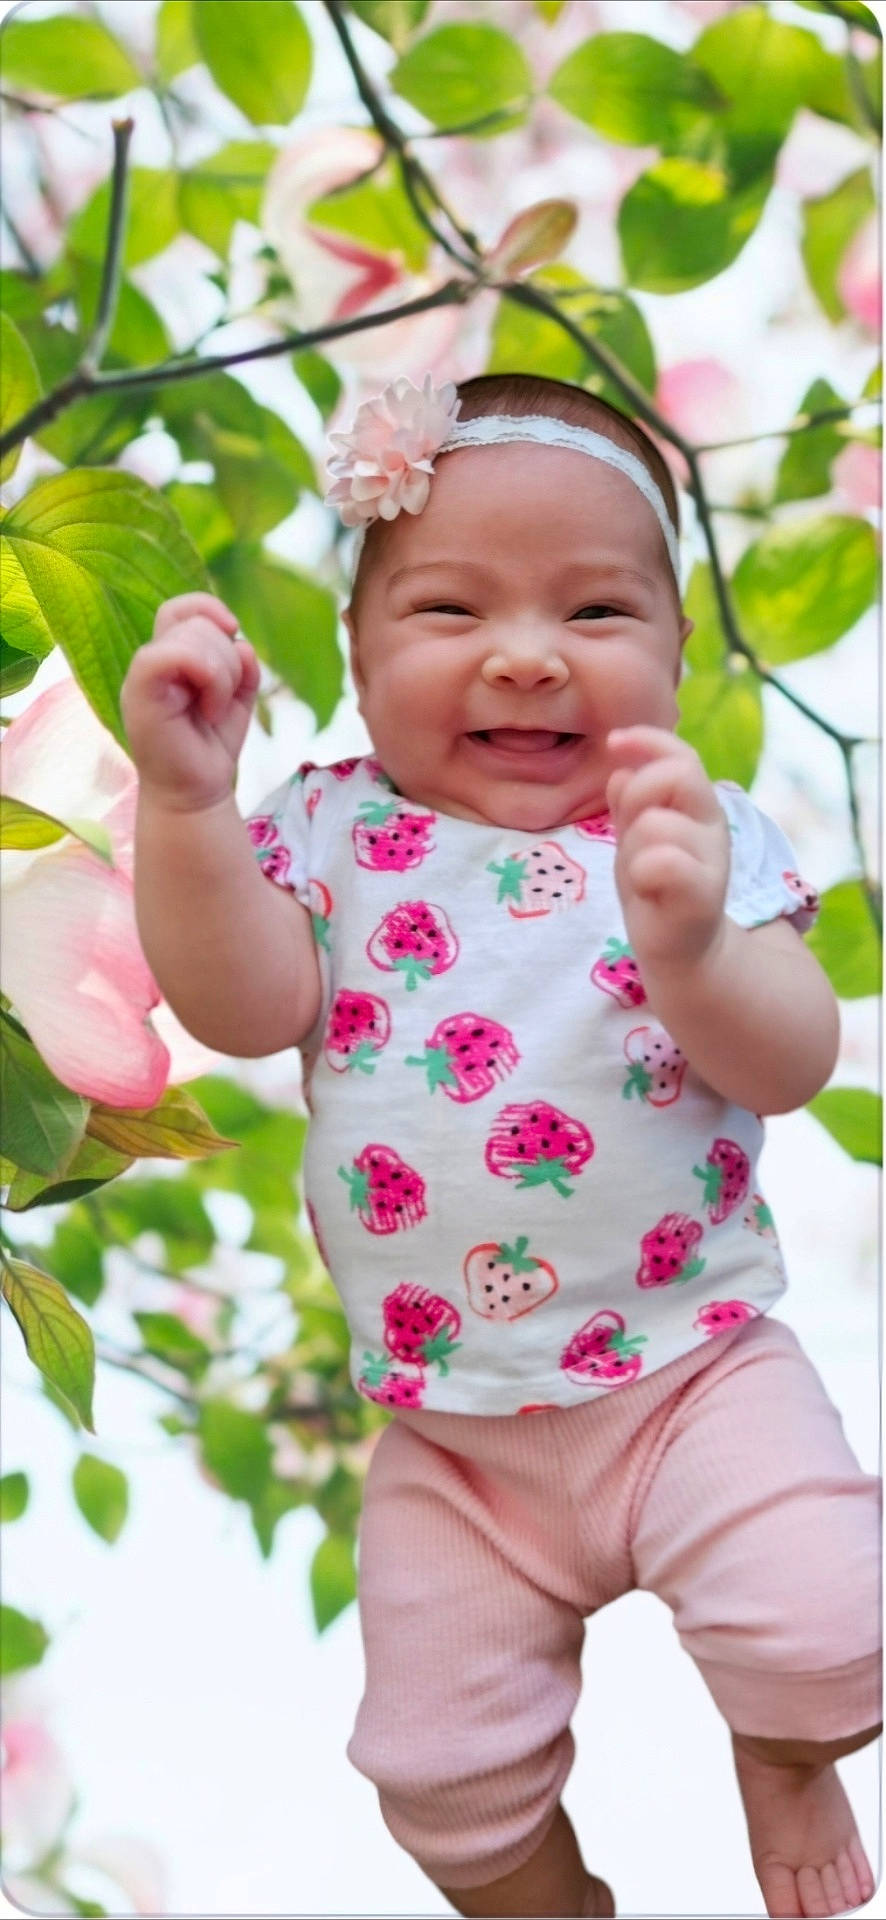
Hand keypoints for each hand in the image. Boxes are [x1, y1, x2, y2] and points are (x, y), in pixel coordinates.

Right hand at [120, 593, 260, 810]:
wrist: (196, 792)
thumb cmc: (211, 744)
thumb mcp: (236, 695)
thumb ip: (240, 662)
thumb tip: (241, 642)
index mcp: (170, 655)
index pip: (183, 607)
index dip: (210, 608)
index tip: (234, 632)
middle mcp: (153, 660)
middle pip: (196, 621)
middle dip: (228, 658)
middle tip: (221, 701)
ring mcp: (143, 676)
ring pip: (192, 637)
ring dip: (222, 675)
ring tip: (214, 709)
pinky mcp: (140, 692)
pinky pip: (172, 654)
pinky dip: (209, 677)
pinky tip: (209, 709)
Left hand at [605, 726, 729, 970]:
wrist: (682, 953)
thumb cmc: (655, 890)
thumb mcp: (635, 837)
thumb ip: (630, 801)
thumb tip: (620, 769)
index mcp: (697, 807)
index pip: (681, 754)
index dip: (647, 740)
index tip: (614, 743)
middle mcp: (712, 827)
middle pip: (679, 774)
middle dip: (638, 794)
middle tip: (630, 831)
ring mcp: (712, 862)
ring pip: (657, 822)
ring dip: (633, 845)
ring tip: (637, 872)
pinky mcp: (702, 897)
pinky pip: (663, 862)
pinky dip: (642, 870)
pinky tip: (644, 888)